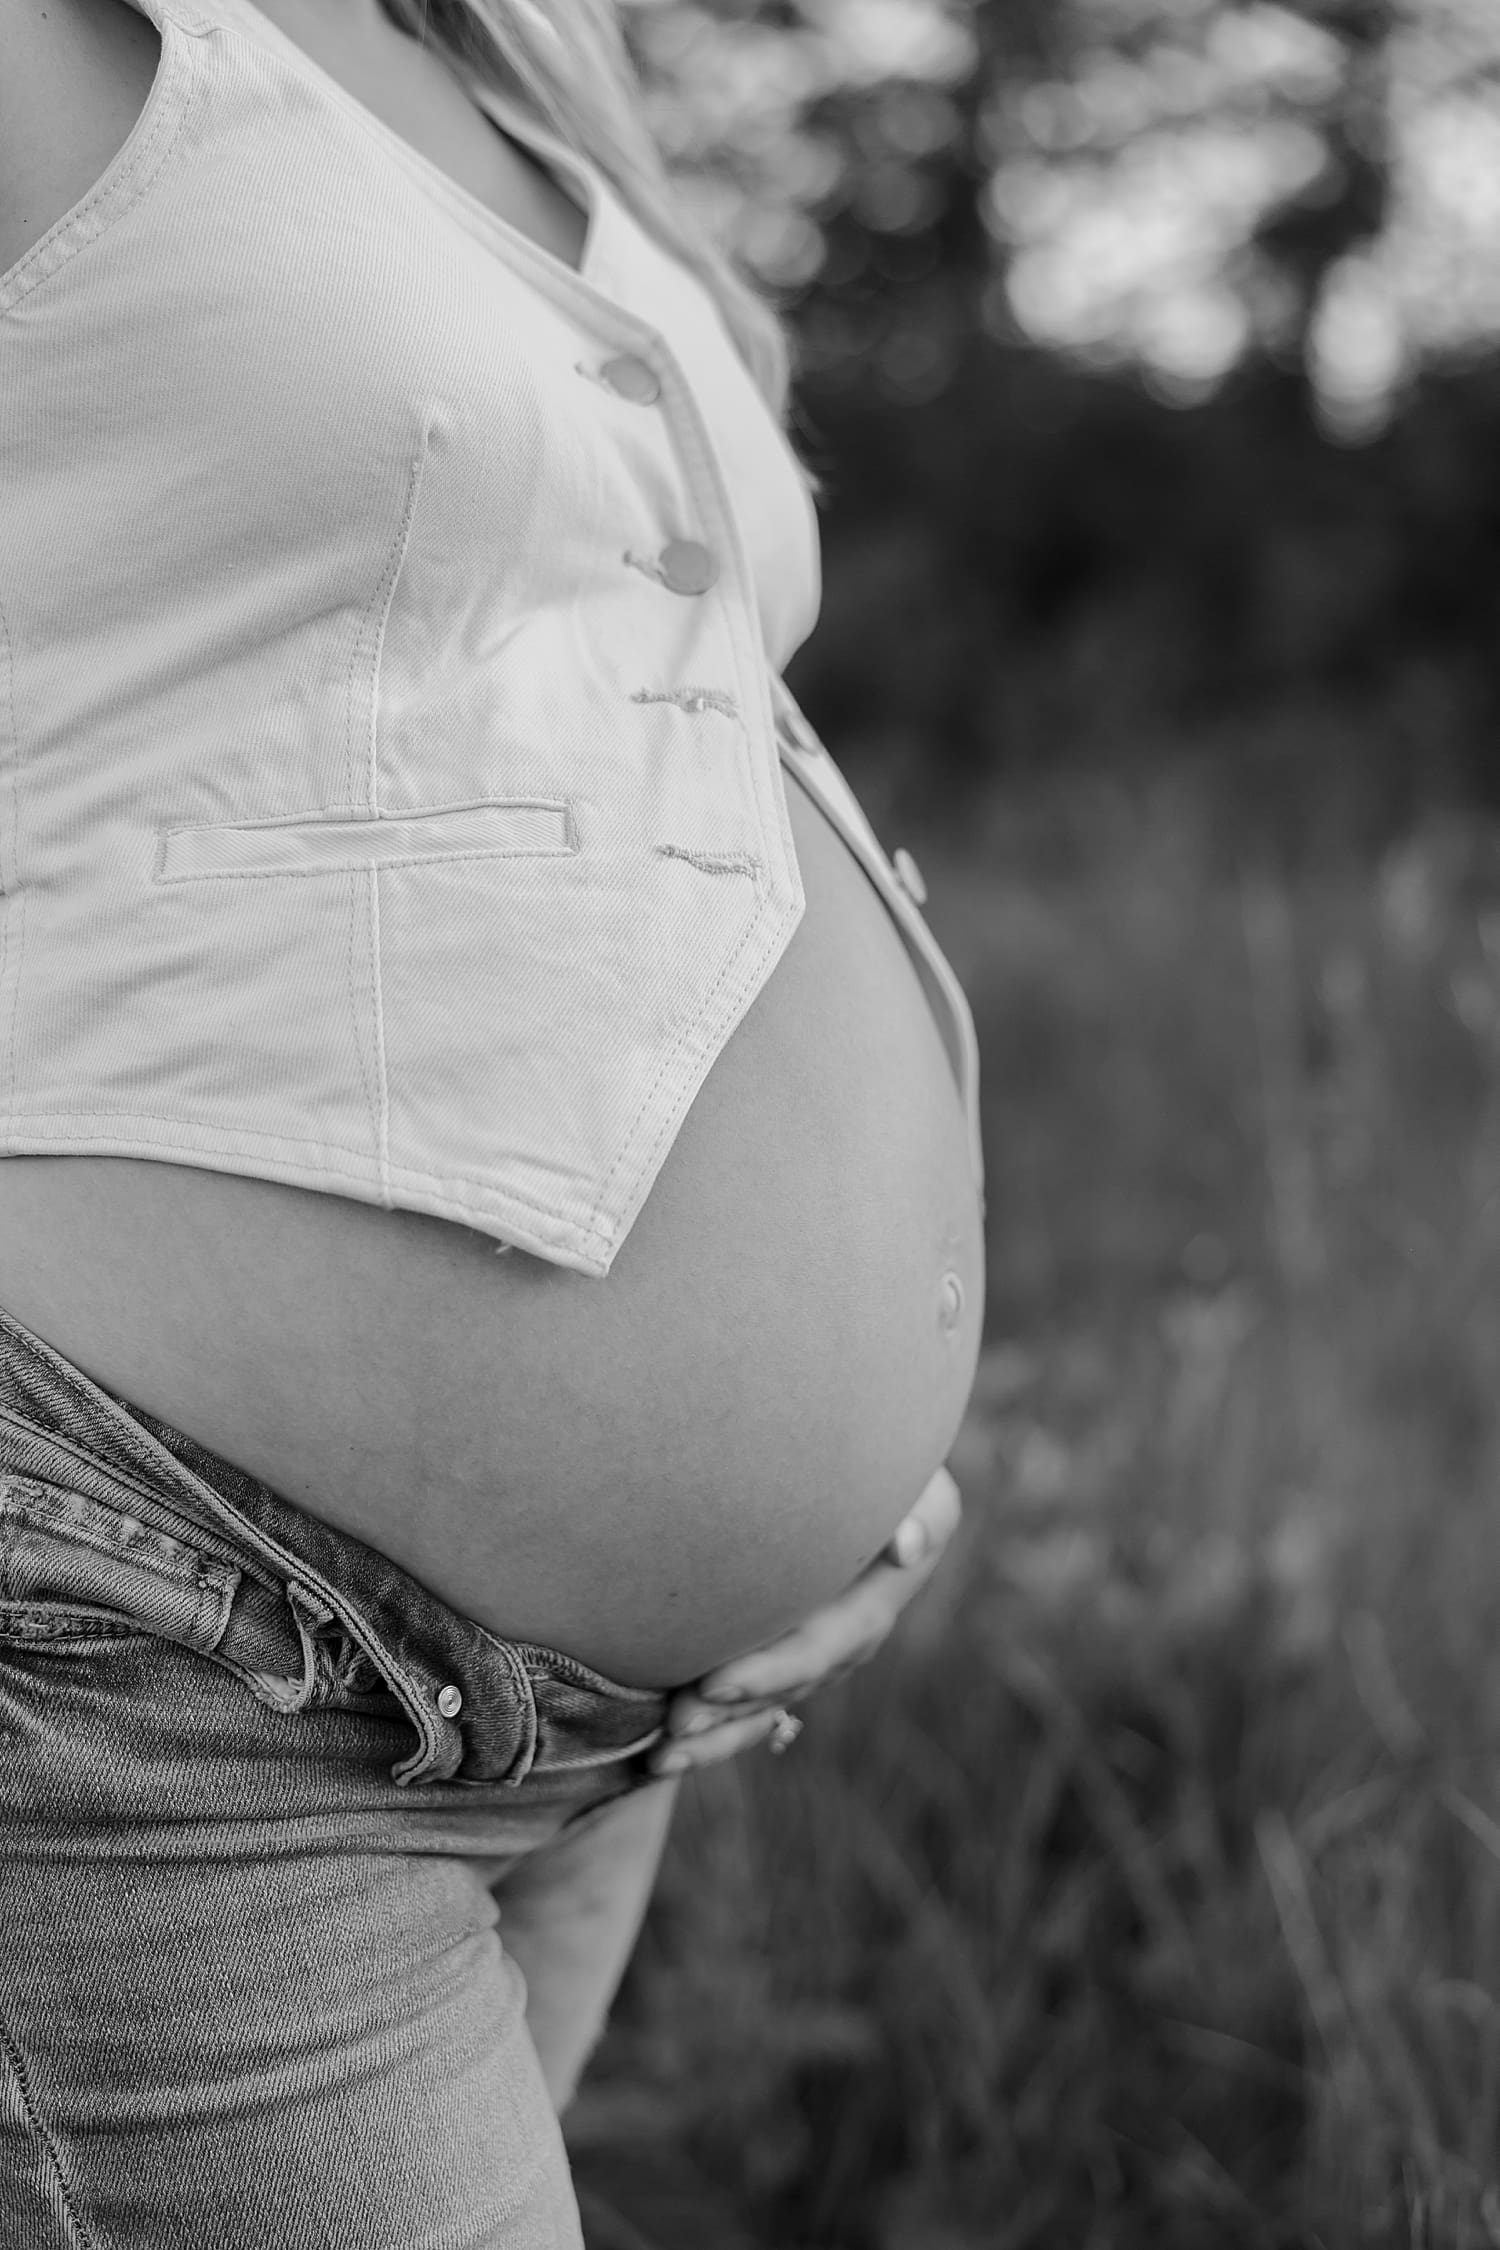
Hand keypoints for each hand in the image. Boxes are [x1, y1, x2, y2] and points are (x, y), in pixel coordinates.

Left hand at [647, 1464, 962, 1774]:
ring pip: (758, 1711)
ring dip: (710, 1738)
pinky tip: (659, 1754)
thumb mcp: (925, 1490)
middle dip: (727, 1714)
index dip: (768, 1672)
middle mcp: (840, 1647)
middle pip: (779, 1691)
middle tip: (674, 1723)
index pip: (817, 1649)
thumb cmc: (894, 1475)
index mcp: (870, 1610)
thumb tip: (904, 1546)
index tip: (711, 1682)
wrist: (872, 1487)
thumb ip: (921, 1515)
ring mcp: (807, 1659)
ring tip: (658, 1759)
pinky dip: (706, 1730)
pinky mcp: (778, 1658)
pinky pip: (745, 1706)